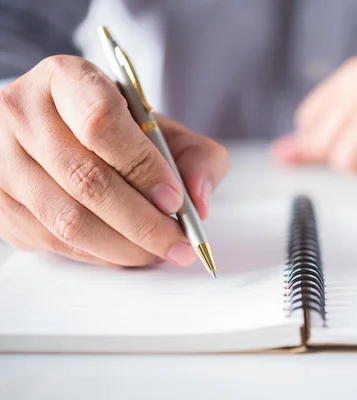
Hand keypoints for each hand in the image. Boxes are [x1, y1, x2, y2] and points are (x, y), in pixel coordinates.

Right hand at [0, 55, 228, 266]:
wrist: (68, 134)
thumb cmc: (121, 131)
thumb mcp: (166, 129)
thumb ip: (197, 157)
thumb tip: (198, 202)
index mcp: (65, 78)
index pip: (101, 122)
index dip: (143, 167)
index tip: (175, 199)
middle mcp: (23, 113)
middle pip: (86, 178)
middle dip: (143, 222)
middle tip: (179, 242)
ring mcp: (3, 160)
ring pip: (67, 219)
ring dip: (124, 246)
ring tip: (160, 251)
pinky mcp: (0, 203)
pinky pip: (54, 241)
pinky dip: (101, 254)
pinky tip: (129, 252)